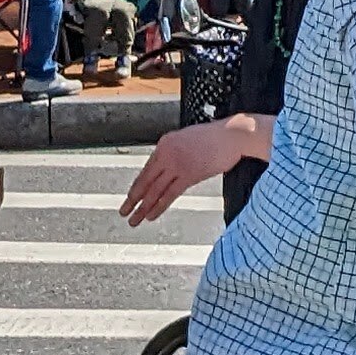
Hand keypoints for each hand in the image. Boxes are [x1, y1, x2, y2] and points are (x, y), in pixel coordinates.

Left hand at [124, 118, 250, 223]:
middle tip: (123, 211)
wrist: (232, 134)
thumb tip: (169, 169)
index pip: (146, 169)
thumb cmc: (215, 137)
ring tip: (134, 219)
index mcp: (164, 143)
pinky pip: (169, 194)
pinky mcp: (189, 174)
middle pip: (145, 181)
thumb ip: (175, 153)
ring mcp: (176, 164)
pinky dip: (158, 206)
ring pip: (154, 190)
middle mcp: (166, 153)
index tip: (131, 197)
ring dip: (142, 207)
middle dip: (132, 199)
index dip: (137, 186)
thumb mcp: (187, 140)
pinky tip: (151, 215)